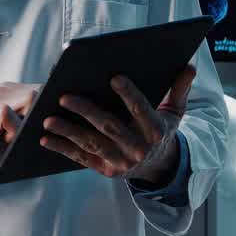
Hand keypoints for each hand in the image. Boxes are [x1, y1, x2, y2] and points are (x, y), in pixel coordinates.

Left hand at [40, 65, 195, 186]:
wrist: (159, 166)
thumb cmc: (161, 130)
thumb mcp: (175, 112)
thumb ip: (179, 89)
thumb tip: (190, 65)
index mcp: (156, 131)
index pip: (142, 110)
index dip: (129, 94)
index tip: (114, 76)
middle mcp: (139, 148)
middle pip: (110, 127)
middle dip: (87, 111)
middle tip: (65, 96)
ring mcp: (121, 162)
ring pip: (93, 144)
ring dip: (69, 131)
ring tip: (48, 118)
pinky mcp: (106, 170)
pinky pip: (82, 158)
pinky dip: (63, 149)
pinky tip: (45, 138)